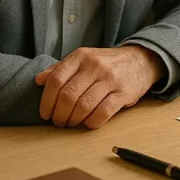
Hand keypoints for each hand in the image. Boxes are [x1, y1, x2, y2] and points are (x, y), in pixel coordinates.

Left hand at [34, 45, 163, 128]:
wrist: (141, 61)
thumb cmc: (107, 63)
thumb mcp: (84, 59)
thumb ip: (61, 69)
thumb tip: (38, 80)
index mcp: (81, 56)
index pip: (56, 80)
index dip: (46, 101)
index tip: (45, 113)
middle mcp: (95, 66)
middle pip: (68, 96)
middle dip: (59, 115)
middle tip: (59, 122)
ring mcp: (110, 79)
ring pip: (84, 106)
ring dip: (74, 120)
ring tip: (72, 123)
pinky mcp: (124, 93)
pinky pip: (103, 112)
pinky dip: (92, 122)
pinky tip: (89, 123)